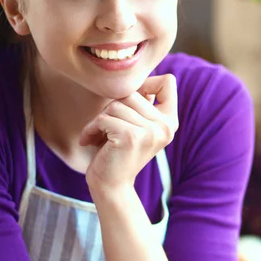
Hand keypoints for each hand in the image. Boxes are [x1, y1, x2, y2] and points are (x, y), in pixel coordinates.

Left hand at [79, 74, 177, 191]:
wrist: (111, 185)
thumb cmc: (117, 151)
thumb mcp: (136, 124)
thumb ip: (141, 102)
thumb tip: (134, 74)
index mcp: (170, 121)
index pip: (168, 82)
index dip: (146, 84)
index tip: (131, 103)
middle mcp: (166, 126)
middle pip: (132, 92)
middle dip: (113, 109)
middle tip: (108, 130)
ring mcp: (151, 132)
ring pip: (116, 105)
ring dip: (100, 121)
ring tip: (100, 137)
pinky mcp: (131, 137)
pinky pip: (104, 118)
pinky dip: (91, 129)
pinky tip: (90, 142)